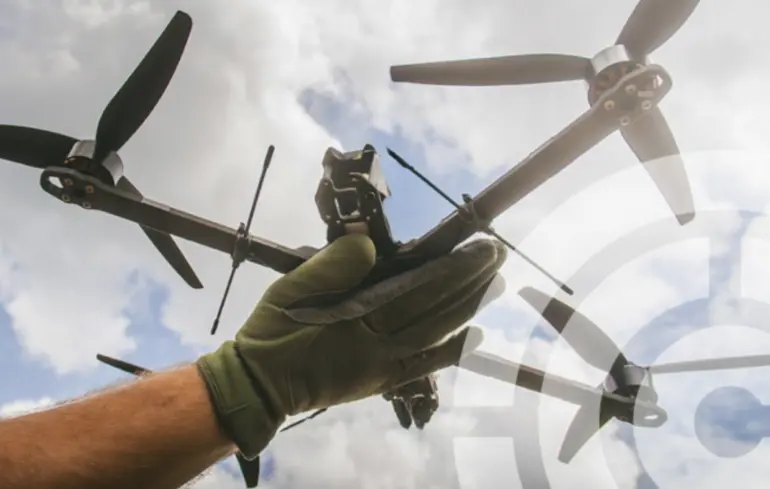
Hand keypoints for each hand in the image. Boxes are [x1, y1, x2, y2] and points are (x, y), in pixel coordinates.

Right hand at [197, 234, 506, 458]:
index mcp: (356, 317)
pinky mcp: (380, 381)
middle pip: (434, 308)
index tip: (478, 246)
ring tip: (494, 283)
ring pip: (435, 333)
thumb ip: (330, 267)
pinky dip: (450, 352)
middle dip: (468, 281)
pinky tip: (474, 337)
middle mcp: (377, 344)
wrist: (259, 384)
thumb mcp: (290, 289)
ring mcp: (382, 365)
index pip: (415, 287)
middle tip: (497, 254)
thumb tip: (367, 241)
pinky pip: (422, 367)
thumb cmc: (272, 332)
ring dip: (467, 307)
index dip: (451, 268)